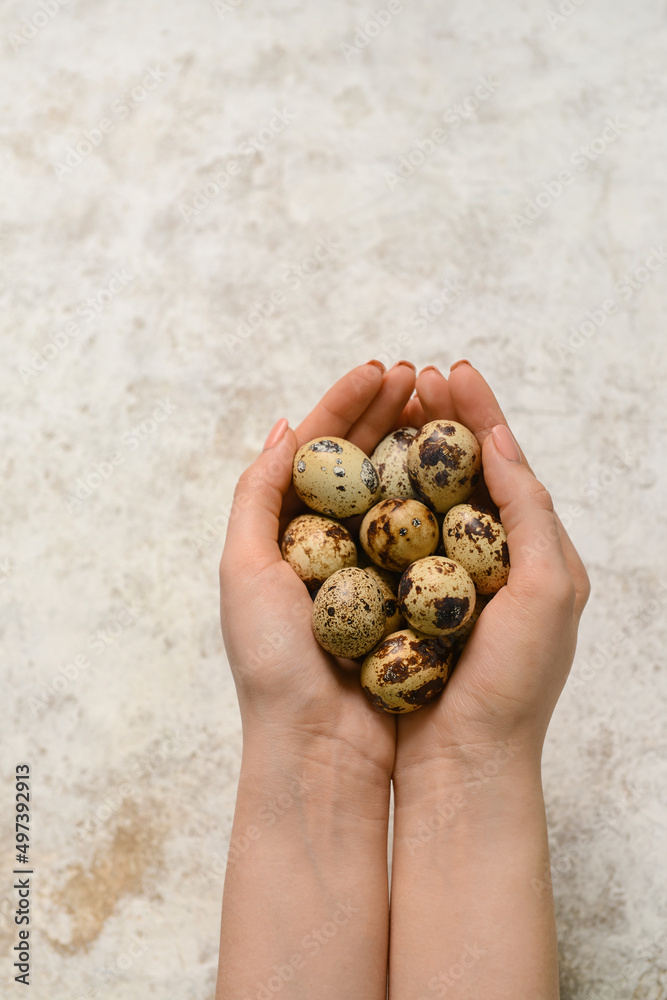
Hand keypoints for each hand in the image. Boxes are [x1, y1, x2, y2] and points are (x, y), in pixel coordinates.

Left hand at [219, 360, 416, 782]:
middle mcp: (330, 545)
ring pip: (397, 490)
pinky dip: (438, 497)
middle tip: (418, 376)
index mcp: (285, 533)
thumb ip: (256, 495)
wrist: (319, 747)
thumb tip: (282, 427)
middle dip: (386, 414)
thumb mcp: (245, 568)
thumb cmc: (273, 661)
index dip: (344, 405)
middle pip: (359, 461)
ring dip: (415, 444)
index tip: (379, 370)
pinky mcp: (407, 594)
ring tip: (440, 404)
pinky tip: (458, 466)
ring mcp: (372, 568)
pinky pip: (425, 535)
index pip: (314, 450)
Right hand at [394, 361, 590, 785]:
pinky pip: (387, 534)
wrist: (464, 760)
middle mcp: (484, 556)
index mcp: (530, 548)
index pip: (503, 463)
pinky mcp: (399, 597)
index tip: (452, 372)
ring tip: (387, 406)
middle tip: (413, 377)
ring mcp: (438, 576)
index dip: (479, 414)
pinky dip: (378, 496)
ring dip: (406, 448)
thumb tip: (498, 439)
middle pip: (459, 469)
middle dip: (439, 420)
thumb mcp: (548, 589)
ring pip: (420, 496)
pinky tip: (360, 471)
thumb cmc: (516, 682)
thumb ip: (529, 511)